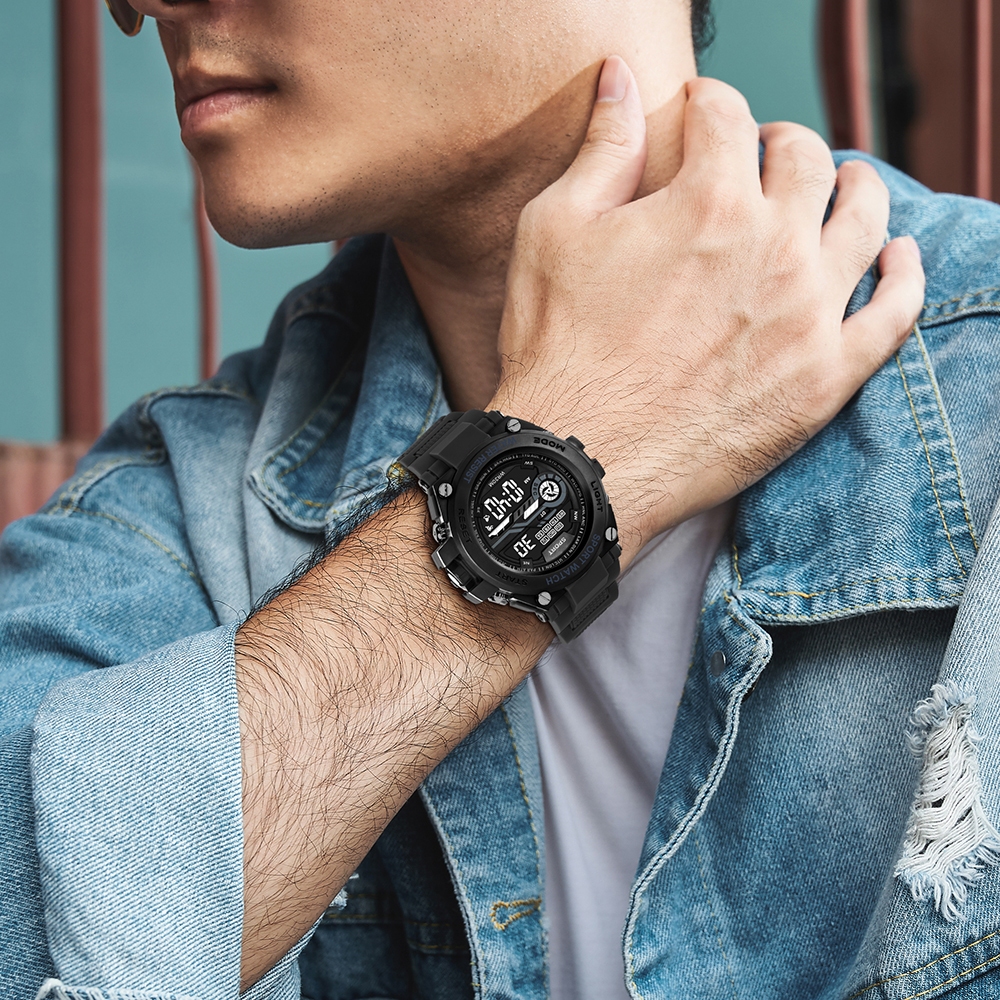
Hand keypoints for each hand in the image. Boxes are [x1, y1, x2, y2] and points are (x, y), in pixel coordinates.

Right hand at [491, 57, 924, 565]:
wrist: (578, 461)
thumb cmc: (556, 349)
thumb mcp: (553, 232)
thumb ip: (602, 150)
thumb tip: (621, 80)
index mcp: (705, 199)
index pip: (725, 116)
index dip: (706, 104)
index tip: (698, 116)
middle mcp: (772, 245)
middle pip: (804, 158)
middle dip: (778, 142)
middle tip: (758, 156)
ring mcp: (808, 313)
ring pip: (864, 220)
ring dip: (853, 186)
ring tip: (840, 185)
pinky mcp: (825, 378)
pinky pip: (893, 313)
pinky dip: (904, 275)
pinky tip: (897, 258)